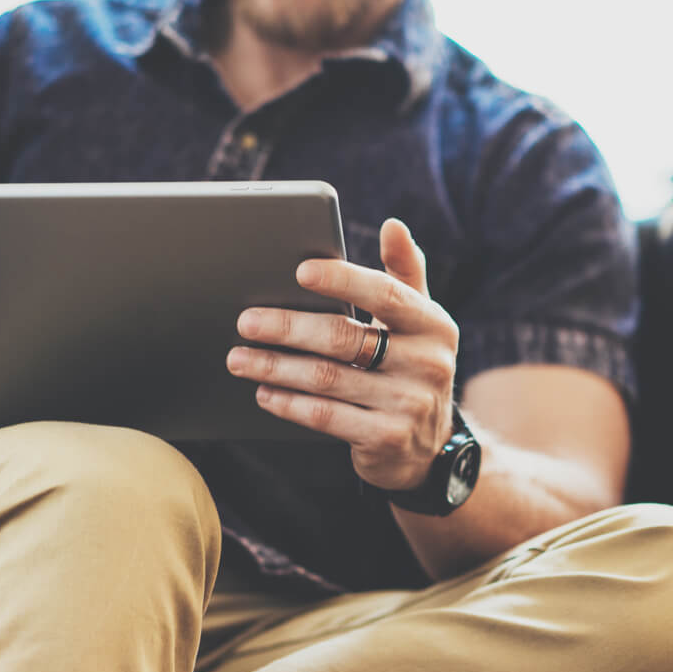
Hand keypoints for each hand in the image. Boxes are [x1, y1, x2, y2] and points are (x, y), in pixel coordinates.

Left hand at [226, 218, 458, 491]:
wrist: (427, 446)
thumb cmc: (410, 364)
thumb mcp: (419, 320)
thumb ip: (404, 273)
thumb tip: (393, 225)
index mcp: (433, 324)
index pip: (385, 295)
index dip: (343, 281)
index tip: (300, 271)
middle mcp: (428, 363)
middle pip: (344, 338)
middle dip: (288, 327)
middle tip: (246, 321)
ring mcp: (408, 404)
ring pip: (326, 379)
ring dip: (275, 366)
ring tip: (239, 357)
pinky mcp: (386, 439)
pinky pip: (325, 416)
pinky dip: (289, 403)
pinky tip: (264, 391)